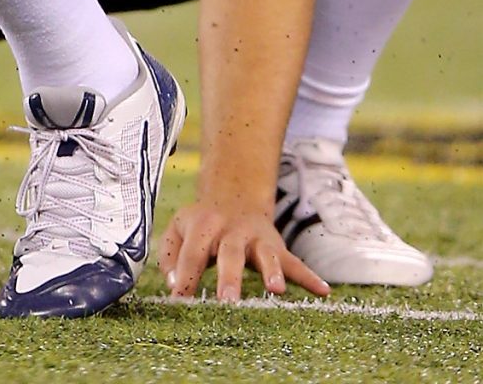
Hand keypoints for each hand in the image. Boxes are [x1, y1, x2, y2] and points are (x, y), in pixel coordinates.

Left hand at [160, 200, 330, 302]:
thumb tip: (174, 285)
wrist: (234, 194)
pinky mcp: (276, 246)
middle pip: (230, 254)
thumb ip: (170, 255)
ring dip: (272, 271)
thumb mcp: (178, 228)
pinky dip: (309, 277)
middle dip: (229, 278)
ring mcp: (257, 238)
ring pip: (266, 254)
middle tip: (227, 301)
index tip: (180, 300)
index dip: (185, 276)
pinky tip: (323, 291)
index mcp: (203, 226)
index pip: (192, 253)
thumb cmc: (202, 222)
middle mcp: (231, 231)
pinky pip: (295, 262)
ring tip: (276, 289)